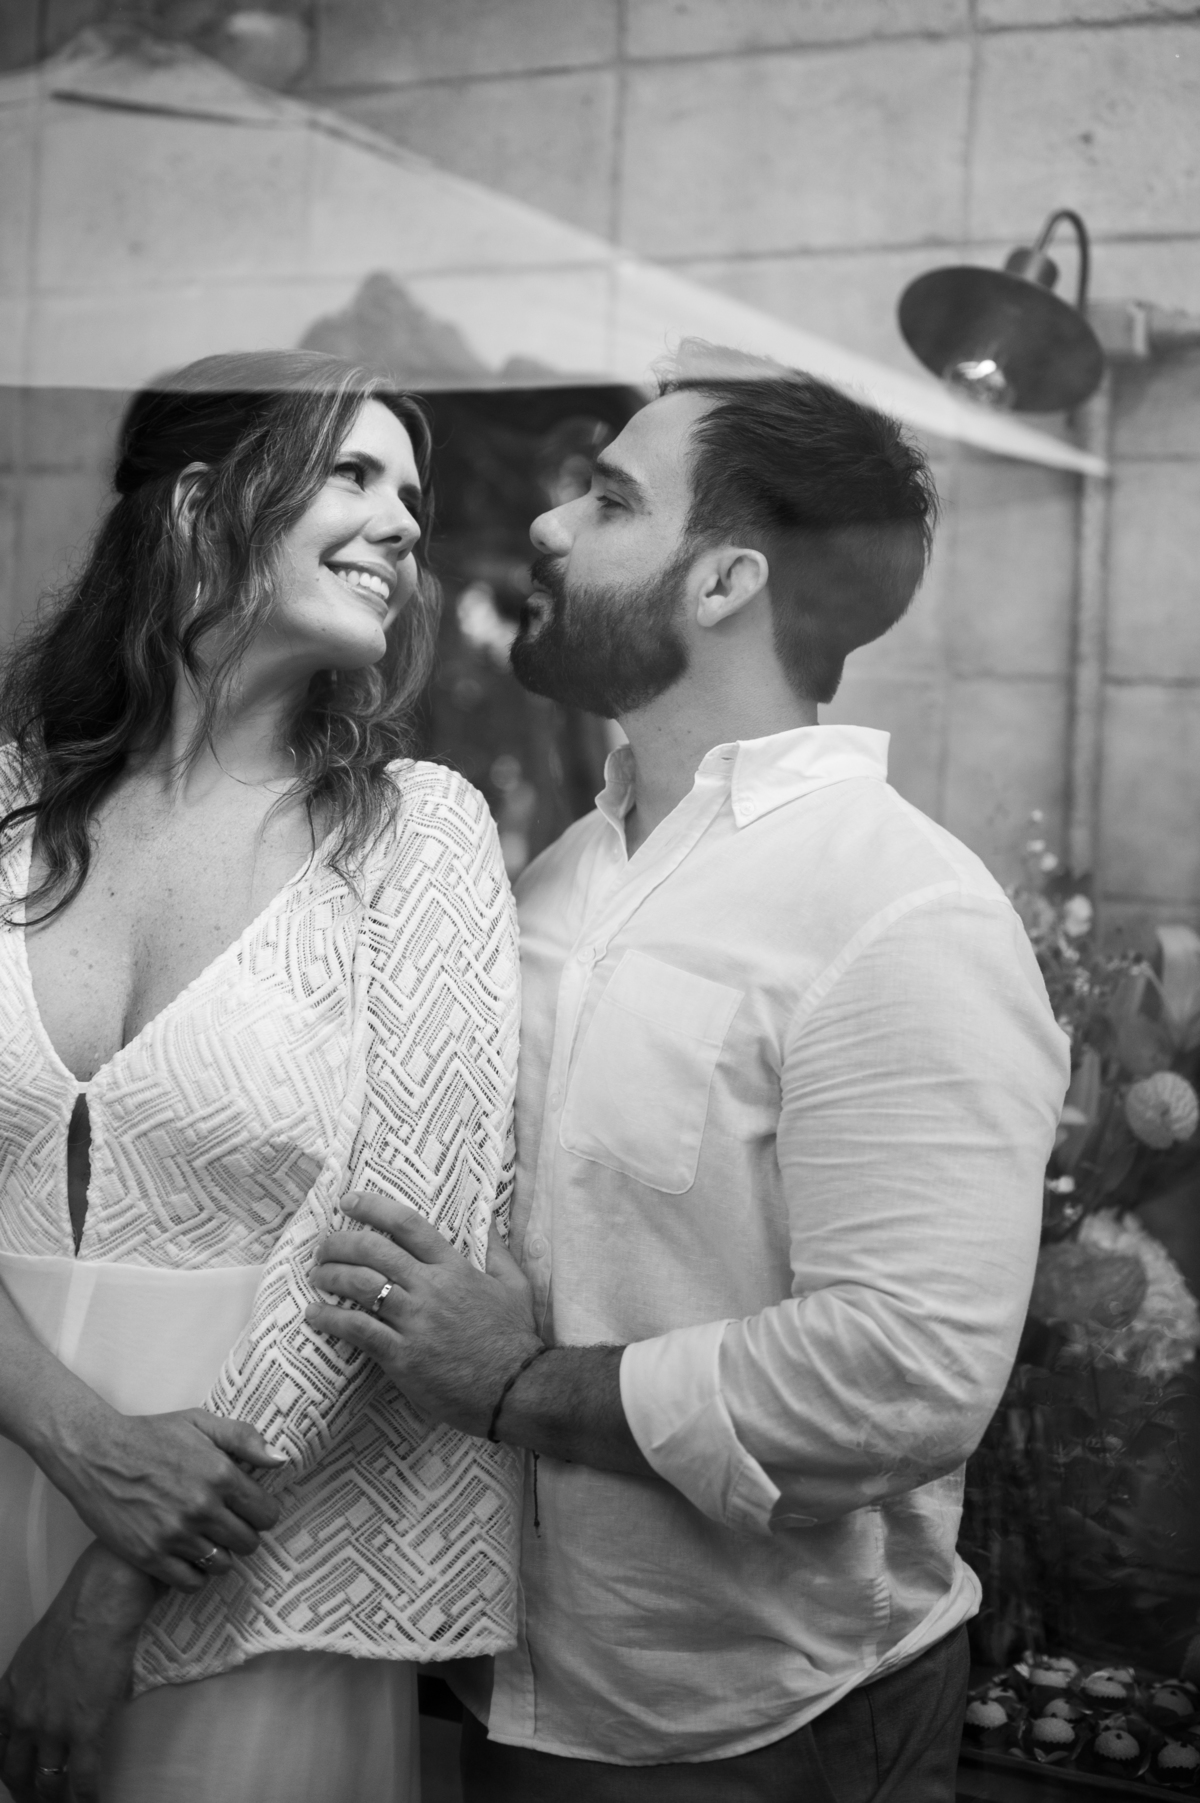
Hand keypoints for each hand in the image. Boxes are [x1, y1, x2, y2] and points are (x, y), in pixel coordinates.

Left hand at [0, 1544, 154, 1802]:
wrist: (98, 1607)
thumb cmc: (73, 1618)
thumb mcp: (33, 1655)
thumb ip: (31, 1686)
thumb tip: (48, 1702)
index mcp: (8, 1697)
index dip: (6, 1770)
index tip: (16, 1778)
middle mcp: (23, 1719)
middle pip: (16, 1772)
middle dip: (26, 1792)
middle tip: (38, 1799)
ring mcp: (53, 1729)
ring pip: (48, 1782)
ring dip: (55, 1798)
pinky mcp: (85, 1732)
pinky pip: (82, 1779)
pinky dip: (86, 1796)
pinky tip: (92, 1802)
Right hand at [42, 1406, 286, 1591]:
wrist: (95, 1454)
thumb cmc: (150, 1435)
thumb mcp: (199, 1422)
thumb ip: (244, 1438)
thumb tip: (279, 1460)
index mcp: (220, 1474)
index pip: (266, 1513)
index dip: (262, 1513)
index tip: (252, 1511)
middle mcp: (202, 1508)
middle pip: (248, 1542)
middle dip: (244, 1535)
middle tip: (230, 1526)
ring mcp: (176, 1535)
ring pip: (222, 1565)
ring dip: (221, 1555)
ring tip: (209, 1541)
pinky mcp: (151, 1555)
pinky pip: (191, 1582)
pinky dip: (195, 1574)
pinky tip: (189, 1557)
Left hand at [307, 1193, 541, 1437]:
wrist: (515, 1388)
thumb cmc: (513, 1337)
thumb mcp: (515, 1285)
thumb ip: (498, 1251)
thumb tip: (487, 1222)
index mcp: (454, 1268)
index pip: (409, 1225)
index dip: (374, 1208)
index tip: (349, 1201)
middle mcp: (430, 1288)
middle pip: (374, 1250)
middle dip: (341, 1242)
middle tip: (325, 1246)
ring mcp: (414, 1322)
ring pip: (360, 1285)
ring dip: (330, 1276)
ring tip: (317, 1276)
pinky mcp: (402, 1356)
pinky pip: (358, 1330)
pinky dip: (331, 1319)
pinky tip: (315, 1315)